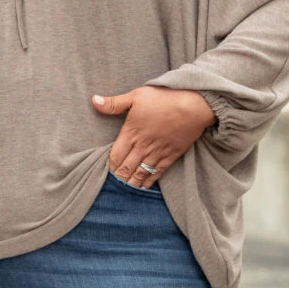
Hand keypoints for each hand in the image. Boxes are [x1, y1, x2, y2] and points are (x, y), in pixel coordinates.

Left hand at [92, 86, 216, 187]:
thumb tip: (94, 101)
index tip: (105, 173)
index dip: (109, 166)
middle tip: (112, 187)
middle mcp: (142, 146)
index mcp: (131, 133)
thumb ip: (114, 103)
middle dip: (118, 179)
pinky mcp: (171, 156)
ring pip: (140, 173)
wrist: (194, 105)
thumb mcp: (136, 96)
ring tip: (125, 192)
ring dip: (131, 183)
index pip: (115, 156)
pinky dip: (149, 182)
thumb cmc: (164, 98)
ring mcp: (157, 152)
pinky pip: (157, 173)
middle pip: (126, 168)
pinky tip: (143, 187)